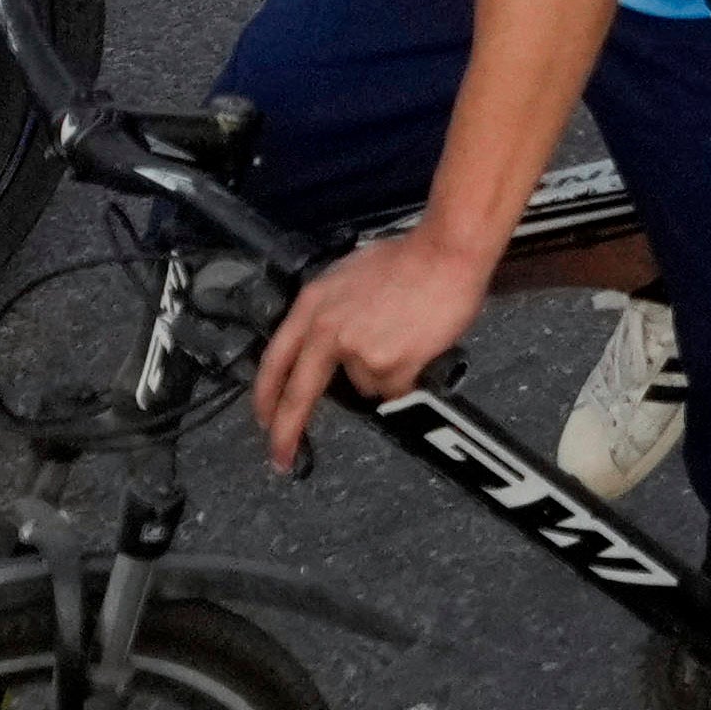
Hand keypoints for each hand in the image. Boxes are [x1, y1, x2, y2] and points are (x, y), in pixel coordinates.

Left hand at [247, 213, 496, 472]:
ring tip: (403, 338)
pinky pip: (395, 389)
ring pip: (364, 386)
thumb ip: (331, 312)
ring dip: (382, 374)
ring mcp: (358, 350)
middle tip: (282, 457)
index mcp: (313, 304)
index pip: (275, 360)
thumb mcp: (349, 276)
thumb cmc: (408, 257)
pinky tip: (417, 348)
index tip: (263, 421)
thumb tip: (331, 344)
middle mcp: (328, 329)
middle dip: (286, 432)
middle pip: (298, 394)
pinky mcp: (391, 366)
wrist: (447, 252)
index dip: (265, 396)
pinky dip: (407, 377)